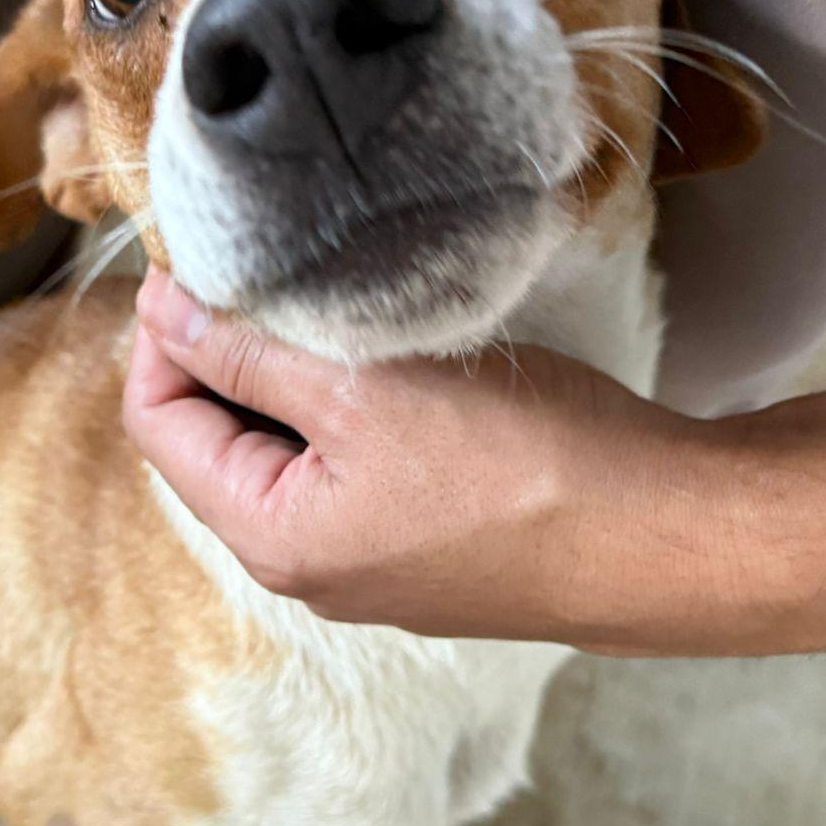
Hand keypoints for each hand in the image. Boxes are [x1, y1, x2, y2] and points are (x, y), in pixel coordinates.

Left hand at [123, 270, 825, 654]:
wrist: (666, 535)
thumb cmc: (522, 466)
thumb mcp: (365, 395)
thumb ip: (252, 357)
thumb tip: (167, 314)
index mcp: (271, 538)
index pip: (159, 423)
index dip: (161, 332)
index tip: (194, 257)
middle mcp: (305, 568)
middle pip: (214, 441)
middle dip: (220, 350)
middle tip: (256, 264)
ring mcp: (367, 566)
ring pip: (283, 451)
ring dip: (284, 375)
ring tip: (316, 299)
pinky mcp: (425, 549)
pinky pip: (345, 470)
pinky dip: (339, 408)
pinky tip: (377, 356)